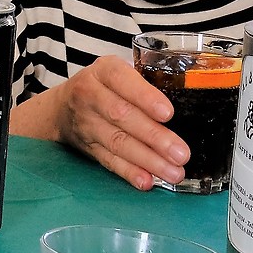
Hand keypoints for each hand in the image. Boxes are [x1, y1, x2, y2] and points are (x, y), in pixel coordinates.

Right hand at [44, 55, 186, 190]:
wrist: (62, 107)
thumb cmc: (104, 87)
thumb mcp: (119, 71)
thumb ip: (146, 82)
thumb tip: (189, 101)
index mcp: (104, 71)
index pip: (122, 80)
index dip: (145, 97)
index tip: (168, 113)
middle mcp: (90, 95)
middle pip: (121, 116)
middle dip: (154, 137)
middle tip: (181, 153)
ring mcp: (87, 123)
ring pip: (117, 142)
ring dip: (147, 160)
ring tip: (173, 172)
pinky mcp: (88, 147)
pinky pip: (109, 161)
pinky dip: (128, 172)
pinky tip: (146, 181)